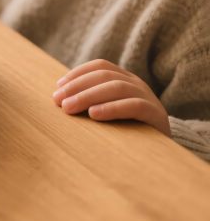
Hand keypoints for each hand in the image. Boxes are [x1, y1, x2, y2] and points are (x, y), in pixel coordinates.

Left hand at [52, 59, 170, 135]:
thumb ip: (90, 103)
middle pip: (104, 76)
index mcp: (124, 79)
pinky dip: (112, 108)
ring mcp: (149, 97)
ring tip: (69, 108)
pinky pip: (134, 105)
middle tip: (58, 101)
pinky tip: (94, 115)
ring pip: (117, 87)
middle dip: (77, 86)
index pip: (100, 66)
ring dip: (88, 96)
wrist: (163, 154)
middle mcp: (137, 84)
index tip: (58, 86)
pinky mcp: (157, 115)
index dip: (77, 73)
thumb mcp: (107, 113)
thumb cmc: (126, 132)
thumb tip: (58, 100)